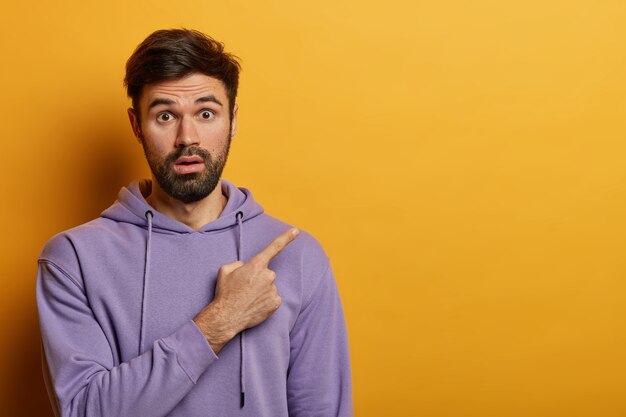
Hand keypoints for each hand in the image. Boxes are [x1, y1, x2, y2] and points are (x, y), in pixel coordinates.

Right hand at [194, 228, 299, 352]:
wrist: (227, 317)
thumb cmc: (225, 293)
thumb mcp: (225, 270)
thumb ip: (239, 263)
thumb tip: (246, 266)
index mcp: (256, 265)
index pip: (275, 247)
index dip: (287, 237)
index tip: (296, 230)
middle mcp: (268, 275)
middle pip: (267, 272)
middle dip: (258, 278)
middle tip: (245, 288)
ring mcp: (273, 289)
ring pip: (269, 286)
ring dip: (261, 290)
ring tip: (247, 298)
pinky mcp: (276, 303)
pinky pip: (273, 297)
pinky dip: (265, 300)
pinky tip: (255, 305)